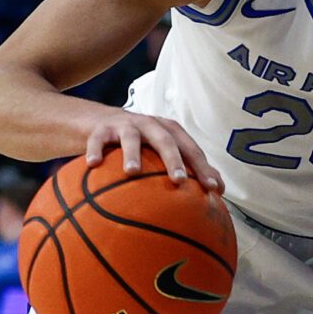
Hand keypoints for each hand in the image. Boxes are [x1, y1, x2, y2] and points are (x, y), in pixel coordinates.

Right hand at [83, 110, 223, 190]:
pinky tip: (92, 165)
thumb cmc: (142, 144)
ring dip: (132, 153)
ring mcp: (125, 125)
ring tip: (132, 172)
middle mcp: (150, 125)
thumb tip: (220, 191)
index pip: (191, 149)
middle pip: (165, 140)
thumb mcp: (165, 151)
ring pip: (131, 137)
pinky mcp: (102, 129)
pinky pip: (97, 139)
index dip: (203, 167)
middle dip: (174, 159)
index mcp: (170, 132)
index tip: (212, 189)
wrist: (103, 123)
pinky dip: (95, 150)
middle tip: (180, 181)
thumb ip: (190, 167)